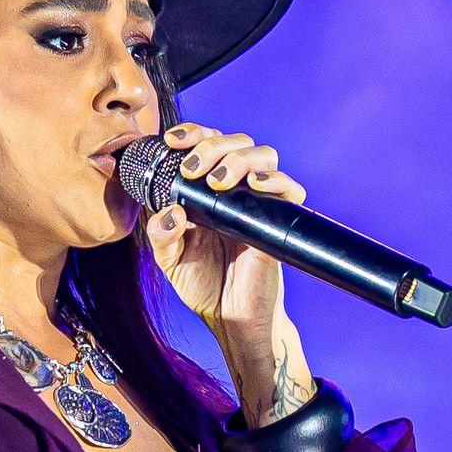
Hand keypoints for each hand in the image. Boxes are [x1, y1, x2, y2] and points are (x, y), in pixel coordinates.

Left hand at [143, 121, 317, 423]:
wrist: (231, 318)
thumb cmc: (203, 285)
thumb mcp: (170, 259)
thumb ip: (161, 234)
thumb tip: (170, 211)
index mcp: (205, 190)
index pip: (206, 143)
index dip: (192, 133)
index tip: (173, 141)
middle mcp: (235, 191)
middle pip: (235, 141)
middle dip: (212, 145)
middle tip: (193, 169)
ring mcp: (258, 204)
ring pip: (263, 155)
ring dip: (239, 157)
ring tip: (217, 181)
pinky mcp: (277, 223)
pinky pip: (289, 190)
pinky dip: (277, 181)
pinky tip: (255, 186)